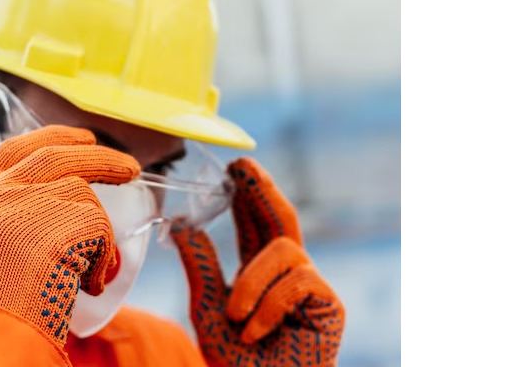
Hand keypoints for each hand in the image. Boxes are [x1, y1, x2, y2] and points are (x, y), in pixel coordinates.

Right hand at [0, 125, 139, 344]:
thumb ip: (8, 218)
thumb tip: (63, 195)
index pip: (12, 151)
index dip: (50, 137)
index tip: (81, 137)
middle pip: (56, 156)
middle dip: (100, 158)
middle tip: (130, 168)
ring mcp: (23, 207)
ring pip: (83, 198)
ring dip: (96, 235)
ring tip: (81, 275)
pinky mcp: (55, 225)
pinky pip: (100, 229)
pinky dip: (102, 259)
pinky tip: (84, 285)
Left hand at [172, 157, 344, 365]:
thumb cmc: (240, 364)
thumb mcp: (208, 313)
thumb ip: (202, 270)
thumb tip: (183, 226)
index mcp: (260, 275)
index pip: (255, 226)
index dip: (248, 195)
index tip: (235, 168)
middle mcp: (289, 275)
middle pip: (282, 219)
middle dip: (263, 191)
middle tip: (242, 167)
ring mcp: (312, 288)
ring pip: (284, 249)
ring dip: (252, 281)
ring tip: (235, 316)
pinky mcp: (330, 305)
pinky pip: (299, 281)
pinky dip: (270, 305)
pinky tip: (256, 332)